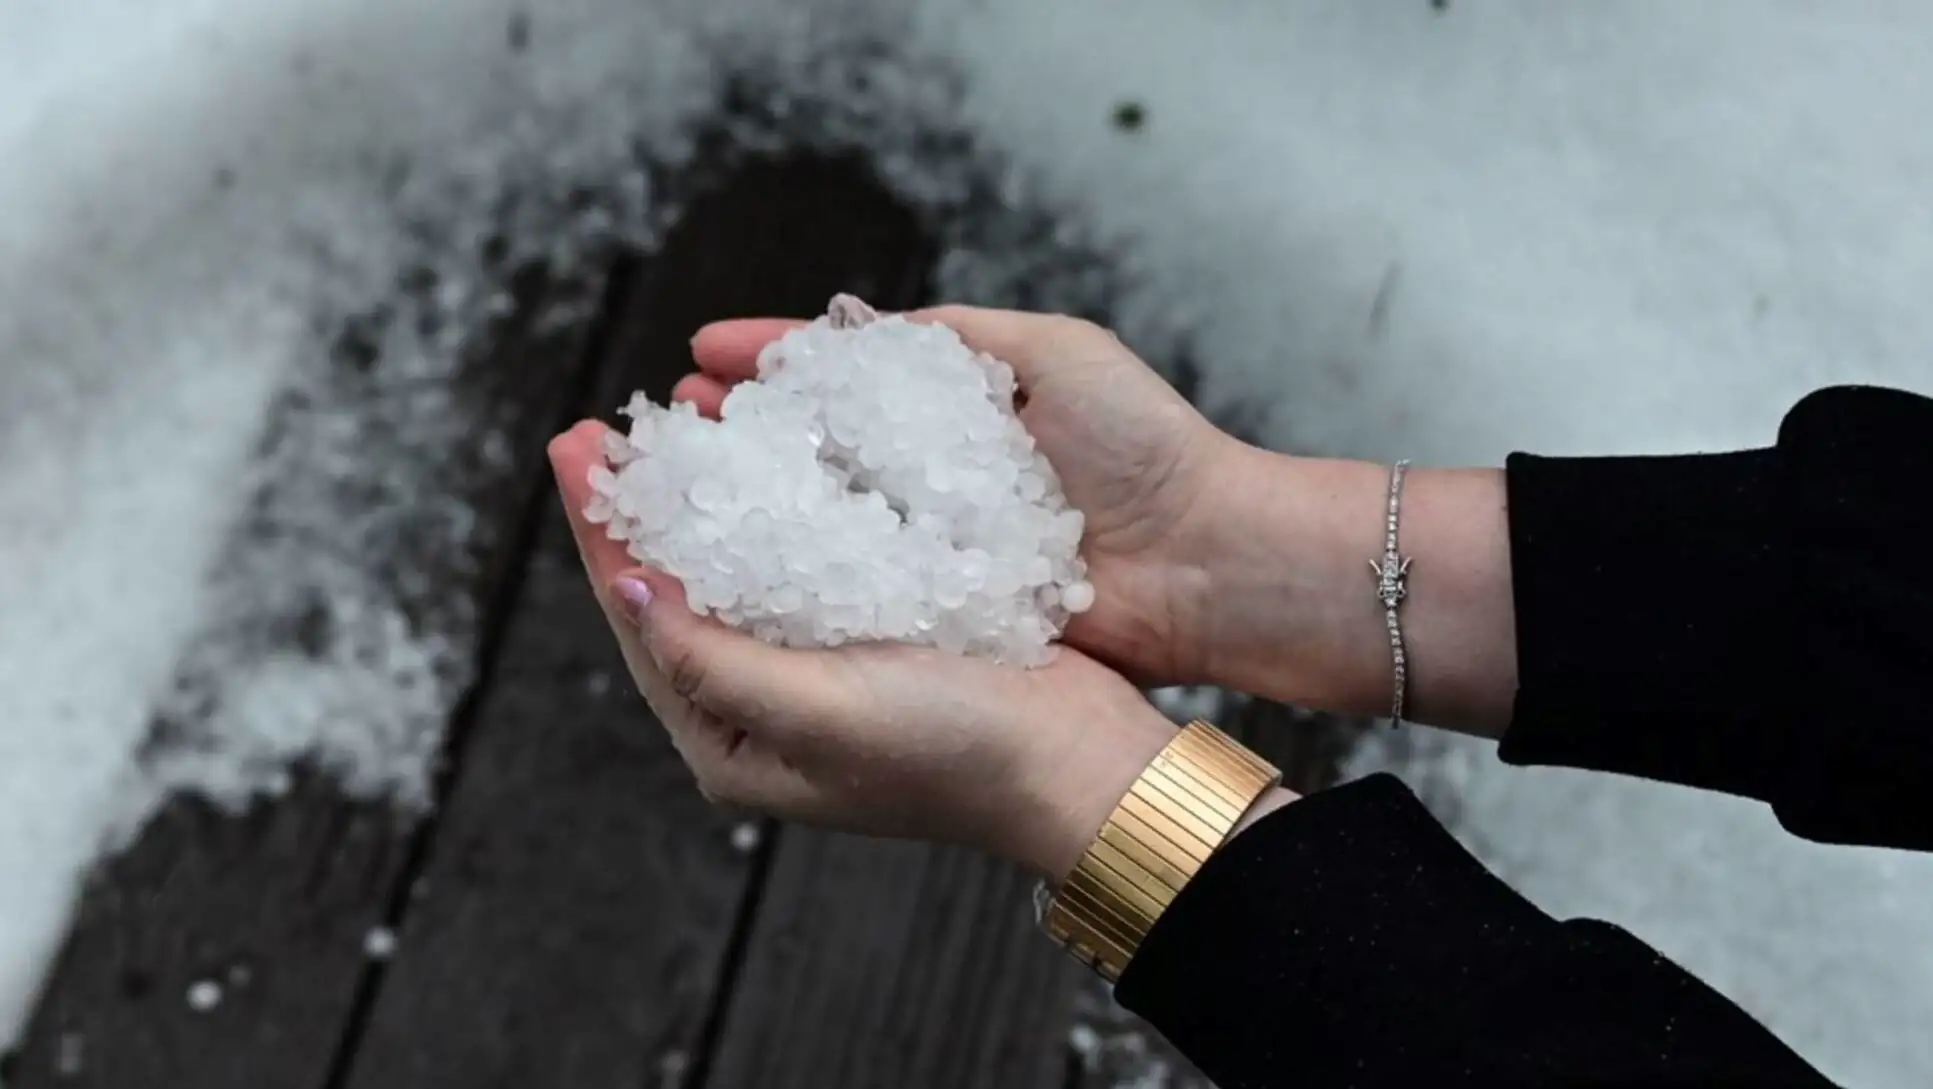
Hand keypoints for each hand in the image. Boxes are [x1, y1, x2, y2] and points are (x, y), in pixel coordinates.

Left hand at [548, 421, 1177, 879]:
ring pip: (739, 566)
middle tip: (602, 428)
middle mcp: (765, 710)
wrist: (1079, 763)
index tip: (576, 450)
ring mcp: (822, 671)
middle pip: (679, 590)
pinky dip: (781, 501)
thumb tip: (630, 587)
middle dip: (642, 506)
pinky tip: (769, 450)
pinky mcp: (878, 632)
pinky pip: (808, 556)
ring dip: (708, 492)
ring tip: (678, 421)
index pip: (642, 623)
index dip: (603, 532)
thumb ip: (714, 662)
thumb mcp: (819, 715)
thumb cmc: (954, 755)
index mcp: (733, 746)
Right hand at [677, 307, 1248, 687]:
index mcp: (957, 409)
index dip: (771, 362)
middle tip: (675, 417)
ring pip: (824, 517)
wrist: (1211, 564)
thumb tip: (855, 323)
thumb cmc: (1148, 449)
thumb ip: (960, 337)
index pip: (843, 374)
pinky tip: (742, 562)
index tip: (702, 354)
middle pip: (816, 445)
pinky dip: (802, 574)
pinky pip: (861, 590)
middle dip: (743, 429)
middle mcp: (936, 477)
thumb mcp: (1059, 353)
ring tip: (684, 479)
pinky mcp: (946, 611)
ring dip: (755, 498)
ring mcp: (936, 546)